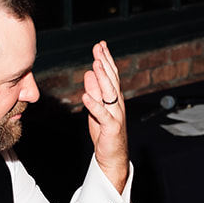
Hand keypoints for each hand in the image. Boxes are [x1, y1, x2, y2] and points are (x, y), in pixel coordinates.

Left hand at [83, 41, 128, 192]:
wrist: (113, 156)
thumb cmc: (104, 132)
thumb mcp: (95, 108)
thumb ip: (94, 91)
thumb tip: (88, 73)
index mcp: (114, 98)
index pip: (111, 75)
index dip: (106, 59)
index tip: (100, 45)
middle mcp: (117, 104)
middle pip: (111, 80)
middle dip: (104, 63)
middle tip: (98, 48)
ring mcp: (116, 115)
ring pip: (110, 93)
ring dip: (102, 78)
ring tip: (95, 64)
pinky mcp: (111, 127)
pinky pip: (102, 114)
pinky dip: (94, 105)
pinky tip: (86, 96)